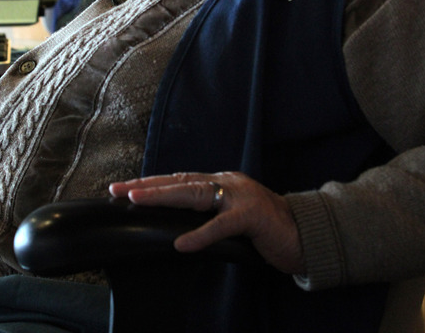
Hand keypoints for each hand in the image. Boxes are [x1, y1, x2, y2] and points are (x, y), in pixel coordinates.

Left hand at [110, 171, 304, 274]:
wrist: (306, 233)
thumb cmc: (267, 228)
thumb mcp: (233, 216)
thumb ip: (210, 214)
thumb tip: (176, 225)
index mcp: (222, 182)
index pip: (179, 179)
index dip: (151, 182)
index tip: (123, 188)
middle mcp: (228, 183)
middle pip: (180, 181)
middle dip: (146, 185)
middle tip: (118, 189)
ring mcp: (241, 196)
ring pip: (195, 194)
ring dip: (163, 197)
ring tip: (136, 201)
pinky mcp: (252, 216)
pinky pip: (221, 225)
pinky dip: (200, 235)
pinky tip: (180, 244)